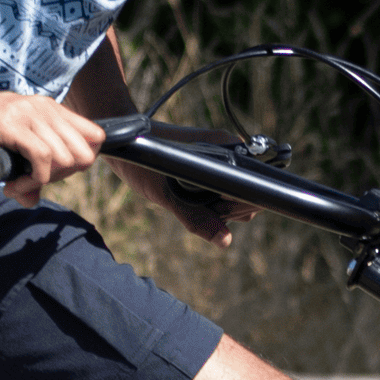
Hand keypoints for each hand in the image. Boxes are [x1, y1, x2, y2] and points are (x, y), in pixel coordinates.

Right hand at [0, 87, 102, 206]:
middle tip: (33, 180)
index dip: (78, 164)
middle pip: (85, 153)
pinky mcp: (10, 123)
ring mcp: (27, 113)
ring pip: (66, 157)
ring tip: (17, 184)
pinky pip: (42, 160)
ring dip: (45, 181)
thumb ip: (26, 171)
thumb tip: (32, 201)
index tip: (52, 174)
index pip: (94, 138)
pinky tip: (11, 185)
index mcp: (49, 109)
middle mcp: (42, 107)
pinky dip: (33, 181)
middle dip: (64, 177)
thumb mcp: (8, 151)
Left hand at [109, 125, 259, 247]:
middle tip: (194, 203)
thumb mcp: (166, 192)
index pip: (256, 185)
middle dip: (227, 210)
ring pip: (234, 198)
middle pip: (248, 196)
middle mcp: (229, 153)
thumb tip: (225, 240)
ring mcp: (220, 162)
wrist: (123, 139)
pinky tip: (188, 198)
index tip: (216, 208)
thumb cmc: (141, 156)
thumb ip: (197, 217)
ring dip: (217, 209)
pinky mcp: (210, 171)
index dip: (241, 204)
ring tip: (187, 198)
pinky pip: (221, 196)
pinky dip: (208, 204)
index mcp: (227, 148)